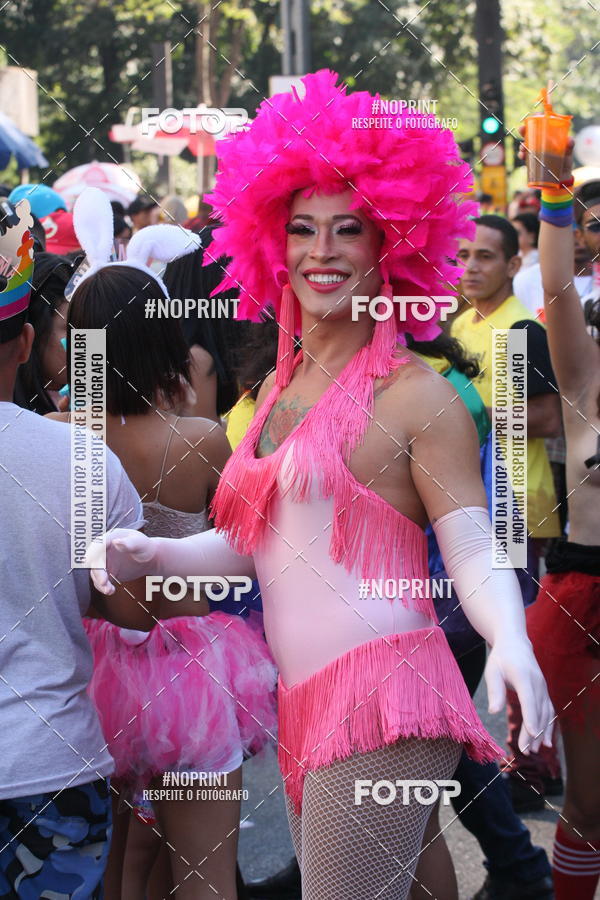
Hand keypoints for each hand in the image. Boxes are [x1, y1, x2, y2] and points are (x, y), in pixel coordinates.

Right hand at [85, 529, 159, 594]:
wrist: (149, 558)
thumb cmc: (145, 547)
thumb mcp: (140, 543)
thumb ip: (129, 543)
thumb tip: (116, 542)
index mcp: (111, 538)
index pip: (98, 543)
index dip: (93, 551)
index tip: (89, 560)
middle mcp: (104, 550)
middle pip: (94, 560)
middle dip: (97, 572)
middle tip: (104, 582)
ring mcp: (104, 561)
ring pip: (95, 572)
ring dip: (99, 582)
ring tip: (109, 590)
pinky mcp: (107, 573)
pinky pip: (100, 581)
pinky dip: (103, 587)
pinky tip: (111, 591)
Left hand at [484, 636, 554, 754]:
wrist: (516, 644)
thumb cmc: (501, 658)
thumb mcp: (493, 671)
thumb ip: (495, 691)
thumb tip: (493, 711)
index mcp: (524, 676)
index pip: (529, 699)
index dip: (531, 717)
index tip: (532, 734)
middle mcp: (537, 683)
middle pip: (538, 711)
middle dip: (533, 732)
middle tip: (525, 751)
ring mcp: (543, 687)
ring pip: (545, 714)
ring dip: (540, 733)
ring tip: (532, 751)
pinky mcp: (544, 692)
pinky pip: (548, 711)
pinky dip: (548, 726)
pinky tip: (545, 742)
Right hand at [518, 124, 574, 183]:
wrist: (561, 178)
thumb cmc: (566, 162)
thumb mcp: (569, 153)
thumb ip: (570, 146)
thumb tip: (569, 140)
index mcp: (549, 137)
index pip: (542, 125)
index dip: (538, 119)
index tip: (535, 116)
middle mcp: (541, 143)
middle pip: (531, 134)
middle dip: (524, 131)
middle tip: (521, 129)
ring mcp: (536, 152)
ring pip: (526, 145)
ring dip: (522, 145)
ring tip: (523, 148)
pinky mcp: (532, 161)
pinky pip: (525, 157)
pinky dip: (522, 155)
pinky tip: (522, 156)